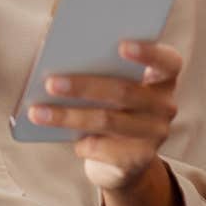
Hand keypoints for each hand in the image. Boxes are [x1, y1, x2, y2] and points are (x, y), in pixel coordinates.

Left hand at [27, 40, 182, 191]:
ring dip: (68, 116)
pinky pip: (104, 149)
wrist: (120, 159)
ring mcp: (155, 134)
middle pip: (124, 91)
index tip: (120, 44)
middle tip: (50, 83)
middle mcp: (165, 104)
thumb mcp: (109, 81)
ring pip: (107, 120)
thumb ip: (97, 62)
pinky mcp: (139, 160)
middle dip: (83, 86)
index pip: (167, 61)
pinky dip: (79, 142)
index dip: (148, 52)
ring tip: (38, 112)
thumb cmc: (108, 103)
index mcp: (162, 76)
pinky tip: (59, 136)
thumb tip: (59, 48)